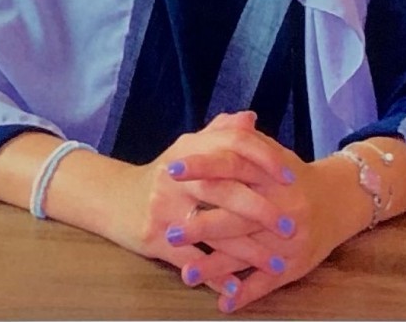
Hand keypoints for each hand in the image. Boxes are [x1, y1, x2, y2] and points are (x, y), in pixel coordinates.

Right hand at [103, 112, 296, 291]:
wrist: (115, 200)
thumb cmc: (163, 175)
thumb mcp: (188, 149)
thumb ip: (219, 133)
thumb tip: (250, 118)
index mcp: (188, 149)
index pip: (232, 146)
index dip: (263, 159)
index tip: (291, 176)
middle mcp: (175, 174)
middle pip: (224, 189)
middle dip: (260, 210)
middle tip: (289, 226)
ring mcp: (164, 206)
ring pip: (213, 229)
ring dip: (247, 250)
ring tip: (276, 262)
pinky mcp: (155, 237)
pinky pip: (191, 258)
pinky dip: (215, 274)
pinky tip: (237, 288)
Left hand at [165, 130, 360, 312]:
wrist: (339, 200)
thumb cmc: (292, 175)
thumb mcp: (271, 152)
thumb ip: (243, 138)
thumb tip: (217, 124)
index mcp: (269, 175)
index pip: (231, 166)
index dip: (201, 167)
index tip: (170, 169)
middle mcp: (280, 206)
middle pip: (236, 216)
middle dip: (202, 226)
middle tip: (170, 231)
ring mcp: (288, 240)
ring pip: (248, 254)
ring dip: (216, 267)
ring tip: (186, 273)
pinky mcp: (295, 266)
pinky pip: (268, 283)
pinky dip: (246, 294)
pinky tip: (224, 302)